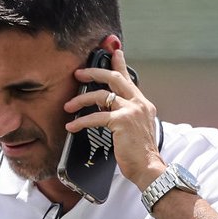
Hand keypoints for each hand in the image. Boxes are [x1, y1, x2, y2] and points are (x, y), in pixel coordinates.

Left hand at [66, 48, 163, 189]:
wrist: (148, 168)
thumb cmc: (139, 152)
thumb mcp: (134, 128)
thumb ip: (123, 114)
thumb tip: (104, 106)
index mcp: (142, 104)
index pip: (128, 78)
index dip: (120, 62)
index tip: (114, 50)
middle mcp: (139, 103)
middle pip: (114, 78)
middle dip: (94, 72)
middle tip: (79, 73)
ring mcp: (131, 110)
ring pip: (101, 95)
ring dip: (81, 100)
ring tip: (68, 106)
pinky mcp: (122, 121)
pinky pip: (96, 117)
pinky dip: (81, 121)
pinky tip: (72, 126)